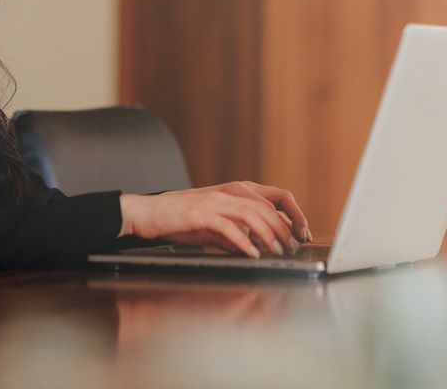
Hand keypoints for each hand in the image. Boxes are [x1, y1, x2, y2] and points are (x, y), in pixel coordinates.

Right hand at [118, 181, 310, 258]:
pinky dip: (243, 241)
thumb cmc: (179, 220)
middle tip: (292, 247)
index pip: (271, 198)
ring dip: (268, 234)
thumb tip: (255, 248)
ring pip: (251, 214)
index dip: (288, 215)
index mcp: (232, 192)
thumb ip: (234, 234)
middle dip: (283, 228)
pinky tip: (252, 254)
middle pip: (265, 206)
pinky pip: (229, 226)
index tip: (297, 235)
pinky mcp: (201, 213)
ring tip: (277, 251)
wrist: (149, 213)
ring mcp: (214, 202)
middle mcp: (226, 193)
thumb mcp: (213, 227)